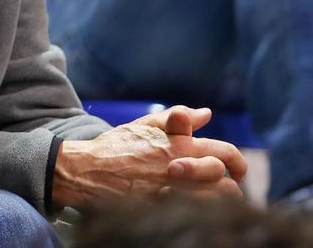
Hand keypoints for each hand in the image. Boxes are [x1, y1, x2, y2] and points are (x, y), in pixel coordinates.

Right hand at [52, 106, 246, 207]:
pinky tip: (195, 209)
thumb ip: (177, 117)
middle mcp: (180, 167)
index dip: (238, 162)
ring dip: (218, 201)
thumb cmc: (115, 147)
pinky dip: (201, 211)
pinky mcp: (163, 207)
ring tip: (212, 201)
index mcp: (179, 144)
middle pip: (226, 182)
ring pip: (216, 201)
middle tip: (227, 189)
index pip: (225, 152)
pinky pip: (196, 212)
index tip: (236, 171)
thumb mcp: (144, 126)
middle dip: (231, 186)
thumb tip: (206, 113)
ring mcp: (172, 190)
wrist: (87, 170)